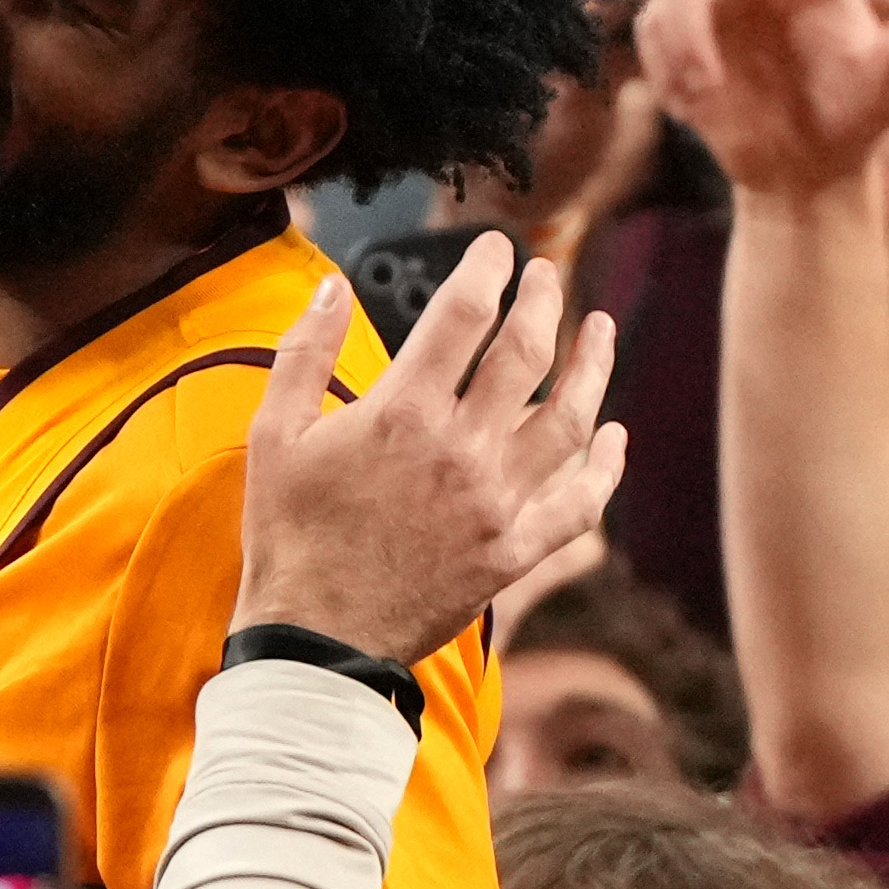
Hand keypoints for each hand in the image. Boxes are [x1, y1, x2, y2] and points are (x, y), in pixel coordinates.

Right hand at [229, 237, 625, 663]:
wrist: (315, 641)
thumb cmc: (287, 537)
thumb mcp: (275, 436)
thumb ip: (304, 355)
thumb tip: (330, 288)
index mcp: (403, 413)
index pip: (464, 314)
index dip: (487, 269)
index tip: (497, 248)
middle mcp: (463, 450)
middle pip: (529, 351)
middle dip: (545, 298)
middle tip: (547, 273)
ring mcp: (498, 503)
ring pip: (571, 417)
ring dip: (594, 365)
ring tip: (601, 328)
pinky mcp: (514, 551)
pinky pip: (580, 502)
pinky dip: (605, 466)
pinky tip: (614, 435)